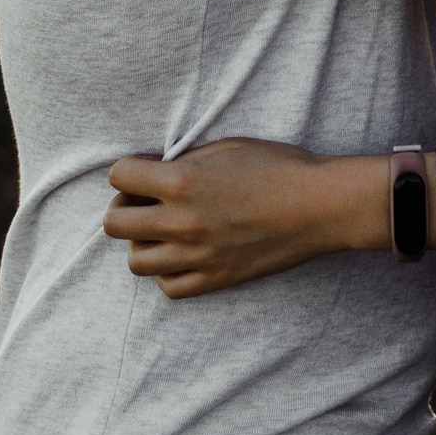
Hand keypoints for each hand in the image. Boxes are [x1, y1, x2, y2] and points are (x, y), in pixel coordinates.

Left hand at [103, 140, 387, 298]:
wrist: (320, 206)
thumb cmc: (279, 167)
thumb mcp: (227, 147)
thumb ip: (185, 161)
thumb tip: (156, 172)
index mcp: (181, 181)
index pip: (119, 175)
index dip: (128, 170)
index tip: (144, 171)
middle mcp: (181, 221)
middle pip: (115, 225)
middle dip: (124, 207)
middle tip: (144, 202)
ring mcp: (197, 255)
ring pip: (136, 262)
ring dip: (142, 243)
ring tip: (163, 231)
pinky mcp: (216, 279)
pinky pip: (168, 287)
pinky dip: (168, 271)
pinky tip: (183, 254)